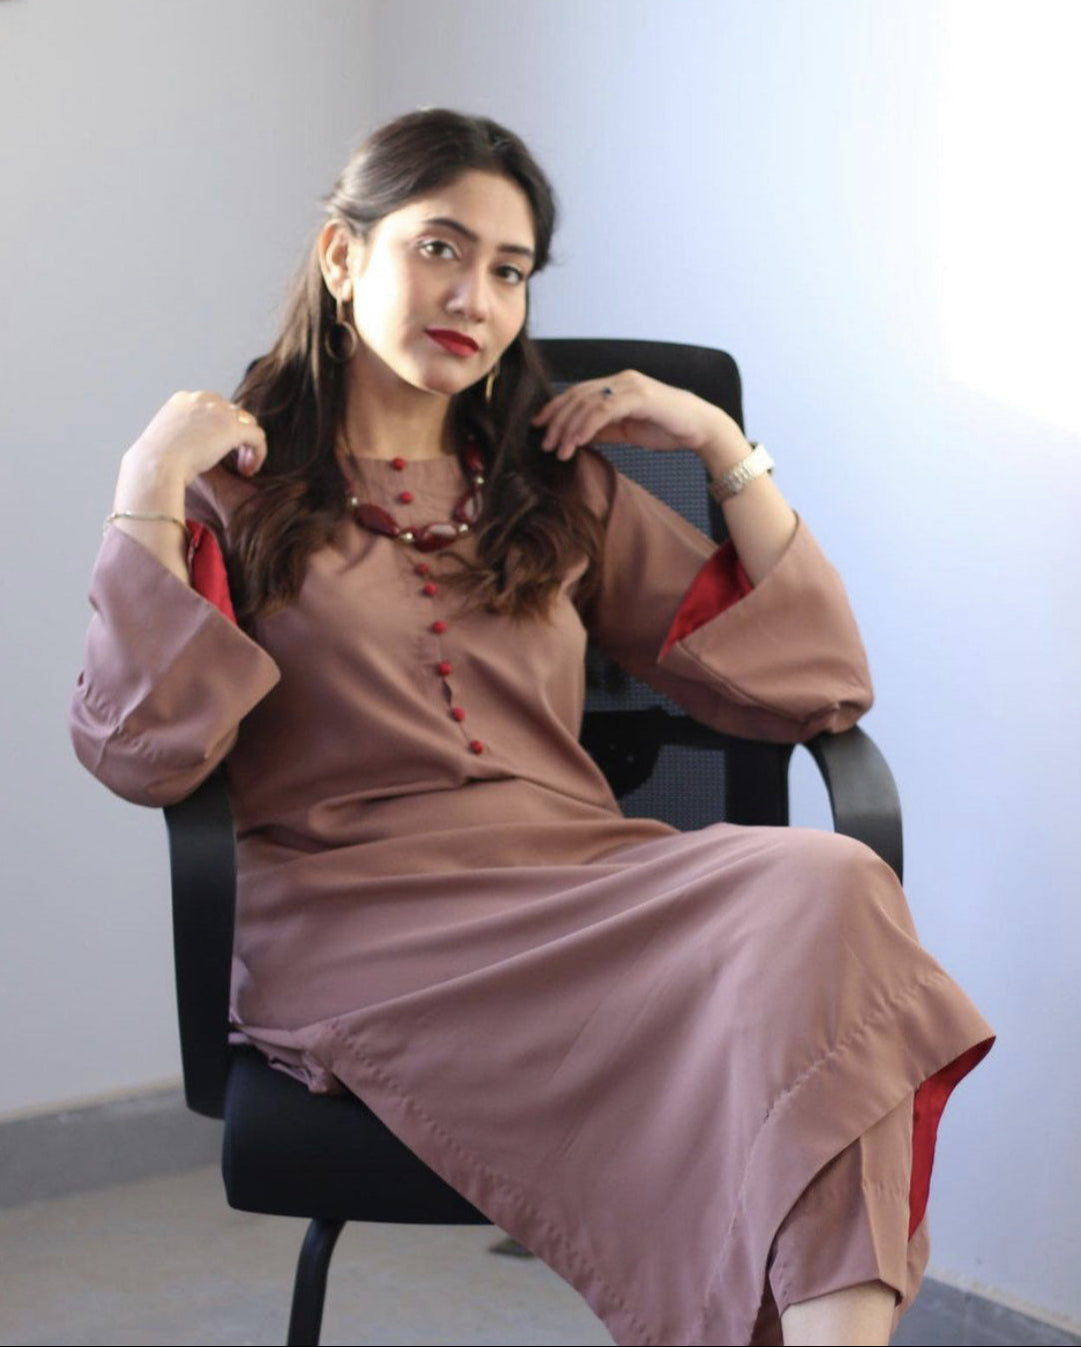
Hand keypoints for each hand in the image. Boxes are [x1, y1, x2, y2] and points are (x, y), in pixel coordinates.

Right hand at [125, 390, 266, 485]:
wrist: (155, 466)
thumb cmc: (155, 464)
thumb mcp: (167, 442)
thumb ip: (183, 437)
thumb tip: (196, 449)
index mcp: (182, 400)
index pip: (213, 407)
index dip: (221, 430)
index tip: (217, 452)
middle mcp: (201, 399)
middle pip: (233, 413)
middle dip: (236, 437)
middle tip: (236, 462)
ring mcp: (218, 411)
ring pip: (247, 423)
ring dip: (248, 446)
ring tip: (244, 468)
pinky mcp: (232, 427)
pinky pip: (257, 437)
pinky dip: (259, 453)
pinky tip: (250, 470)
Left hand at [531, 370, 747, 467]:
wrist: (701, 429)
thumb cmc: (668, 429)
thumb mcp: (627, 431)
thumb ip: (603, 430)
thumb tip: (577, 437)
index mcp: (618, 385)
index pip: (577, 393)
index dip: (555, 409)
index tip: (538, 426)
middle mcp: (622, 380)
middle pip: (577, 397)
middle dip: (556, 421)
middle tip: (544, 444)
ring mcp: (631, 386)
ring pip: (588, 403)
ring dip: (569, 428)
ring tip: (559, 450)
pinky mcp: (640, 396)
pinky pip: (605, 410)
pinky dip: (587, 426)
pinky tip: (577, 442)